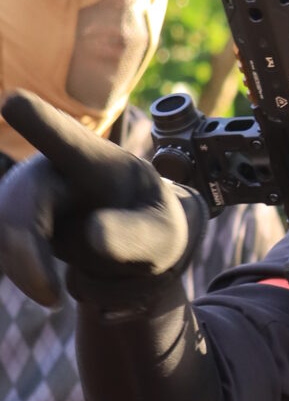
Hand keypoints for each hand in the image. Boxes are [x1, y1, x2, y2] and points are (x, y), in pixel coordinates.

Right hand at [0, 91, 197, 306]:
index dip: (41, 123)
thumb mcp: (163, 235)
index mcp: (96, 163)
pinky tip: (76, 285)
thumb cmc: (153, 227)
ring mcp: (29, 203)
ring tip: (86, 287)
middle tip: (48, 297)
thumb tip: (91, 236)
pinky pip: (22, 269)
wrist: (135, 250)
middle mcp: (53, 174)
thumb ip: (135, 234)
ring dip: (49, 276)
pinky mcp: (17, 234)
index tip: (15, 103)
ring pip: (14, 242)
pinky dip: (51, 288)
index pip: (67, 140)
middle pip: (23, 202)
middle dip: (26, 252)